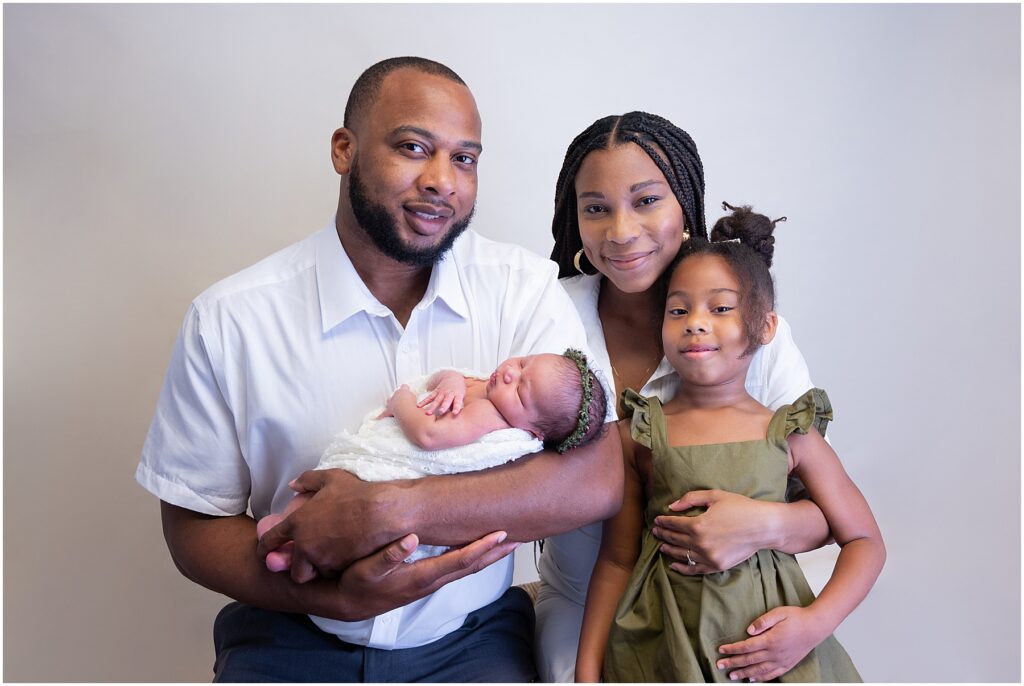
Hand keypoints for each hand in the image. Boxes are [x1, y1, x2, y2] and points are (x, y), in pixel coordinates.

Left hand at [256, 469, 402, 581]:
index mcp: (297, 523)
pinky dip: (337, 568)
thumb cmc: (356, 493)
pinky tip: (347, 557)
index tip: (264, 552)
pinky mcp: (340, 567)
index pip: (271, 540)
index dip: (265, 547)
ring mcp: (322, 558)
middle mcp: (305, 545)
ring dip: (321, 569)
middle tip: (311, 561)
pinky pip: (334, 573)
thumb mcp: (330, 478)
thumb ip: (307, 480)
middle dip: (301, 568)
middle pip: (295, 570)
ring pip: (316, 574)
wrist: (381, 512)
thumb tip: (293, 484)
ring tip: (331, 558)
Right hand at [318, 531, 518, 621]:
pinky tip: (480, 547)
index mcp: (421, 577)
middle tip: (519, 535)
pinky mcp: (426, 580)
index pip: (459, 560)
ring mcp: (430, 583)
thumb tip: (410, 539)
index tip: (501, 533)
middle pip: (472, 567)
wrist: (348, 604)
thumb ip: (387, 556)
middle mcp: (431, 582)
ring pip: (467, 568)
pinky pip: (457, 568)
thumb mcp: (365, 570)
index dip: (482, 547)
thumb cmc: (356, 584)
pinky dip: (474, 557)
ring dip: (489, 555)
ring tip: (508, 540)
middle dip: (496, 552)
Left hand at [382, 384, 415, 417]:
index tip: (407, 388)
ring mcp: (391, 403)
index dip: (406, 388)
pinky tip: (378, 418)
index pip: (404, 387)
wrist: (404, 409)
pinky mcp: (388, 411)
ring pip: (388, 401)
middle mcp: (395, 396)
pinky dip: (381, 416)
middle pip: (395, 394)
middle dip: (396, 396)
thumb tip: (411, 397)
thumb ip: (411, 396)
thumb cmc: (410, 402)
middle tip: (400, 398)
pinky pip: (383, 414)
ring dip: (390, 402)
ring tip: (390, 403)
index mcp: (402, 391)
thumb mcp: (414, 397)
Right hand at [418, 372, 466, 415]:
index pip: (457, 402)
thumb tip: (453, 417)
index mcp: (457, 395)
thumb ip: (456, 406)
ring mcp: (441, 393)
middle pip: (446, 401)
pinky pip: (429, 397)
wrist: (453, 377)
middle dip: (443, 406)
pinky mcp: (435, 392)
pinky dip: (424, 402)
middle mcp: (449, 394)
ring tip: (427, 413)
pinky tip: (418, 406)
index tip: (455, 413)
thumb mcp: (461, 396)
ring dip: (432, 407)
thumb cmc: (458, 390)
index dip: (456, 407)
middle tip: (441, 412)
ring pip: (436, 400)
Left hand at [652, 489, 779, 573]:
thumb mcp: (714, 496)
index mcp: (698, 524)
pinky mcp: (717, 566)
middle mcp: (700, 543)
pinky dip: (682, 568)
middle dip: (663, 534)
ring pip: (681, 554)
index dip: (663, 521)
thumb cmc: (740, 507)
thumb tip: (671, 507)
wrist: (763, 526)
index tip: (657, 520)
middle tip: (655, 531)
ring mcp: (708, 556)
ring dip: (669, 549)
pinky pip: (694, 569)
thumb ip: (690, 499)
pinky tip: (674, 565)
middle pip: (675, 539)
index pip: (673, 524)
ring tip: (661, 546)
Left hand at [716, 606, 827, 681]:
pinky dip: (761, 678)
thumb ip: (763, 622)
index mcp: (770, 640)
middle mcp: (774, 653)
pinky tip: (752, 679)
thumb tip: (749, 631)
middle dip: (733, 663)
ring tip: (732, 676)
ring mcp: (781, 660)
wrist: (815, 627)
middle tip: (719, 666)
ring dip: (744, 673)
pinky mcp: (787, 664)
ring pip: (759, 670)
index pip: (746, 647)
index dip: (732, 649)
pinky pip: (772, 674)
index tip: (721, 650)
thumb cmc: (797, 617)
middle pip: (749, 660)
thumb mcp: (779, 613)